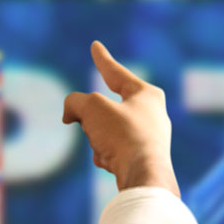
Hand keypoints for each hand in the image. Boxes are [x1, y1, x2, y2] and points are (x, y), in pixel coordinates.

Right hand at [62, 40, 174, 192]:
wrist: (143, 177)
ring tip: (106, 148)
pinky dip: (104, 154)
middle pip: (106, 108)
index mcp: (147, 94)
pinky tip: (112, 163)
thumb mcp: (92, 108)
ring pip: (106, 131)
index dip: (102, 59)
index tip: (95, 46)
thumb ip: (76, 102)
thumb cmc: (123, 135)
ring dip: (96, 139)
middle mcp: (152, 114)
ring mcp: (149, 137)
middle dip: (92, 119)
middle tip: (89, 125)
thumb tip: (71, 113)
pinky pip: (112, 150)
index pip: (117, 73)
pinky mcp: (143, 158)